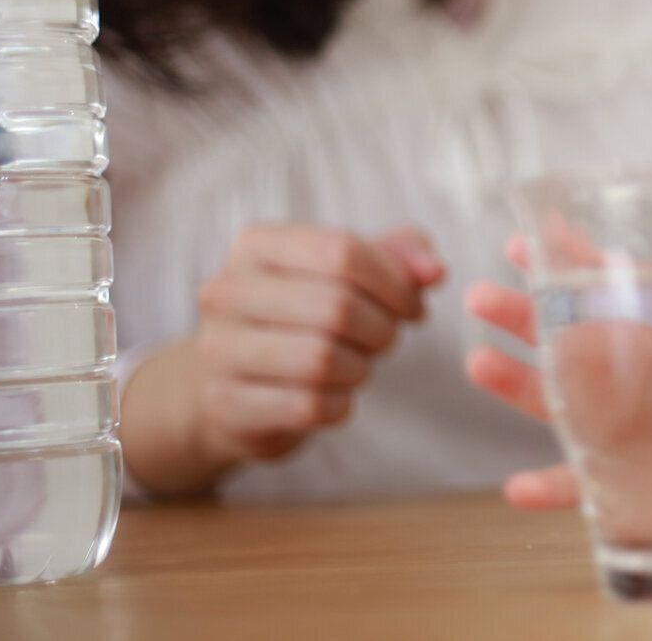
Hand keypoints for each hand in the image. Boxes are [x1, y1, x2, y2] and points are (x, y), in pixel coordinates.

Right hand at [123, 222, 443, 494]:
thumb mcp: (351, 273)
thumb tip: (433, 271)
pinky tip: (335, 398)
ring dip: (359, 368)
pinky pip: (308, 406)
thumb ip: (401, 256)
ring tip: (358, 366)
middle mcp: (226, 291)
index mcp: (257, 245)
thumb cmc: (306, 315)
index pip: (343, 252)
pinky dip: (339, 405)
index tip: (412, 307)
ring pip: (321, 358)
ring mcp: (218, 349)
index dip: (395, 283)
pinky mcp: (225, 403)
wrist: (237, 383)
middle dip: (380, 329)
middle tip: (385, 340)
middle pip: (336, 306)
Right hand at [465, 233, 651, 535]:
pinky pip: (587, 489)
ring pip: (563, 406)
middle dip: (527, 314)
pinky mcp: (638, 485)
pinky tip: (517, 489)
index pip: (618, 292)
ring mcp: (635, 433)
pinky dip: (553, 489)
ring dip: (520, 383)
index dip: (579, 261)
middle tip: (484, 291)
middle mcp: (646, 383)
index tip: (538, 231)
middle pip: (572, 343)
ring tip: (480, 361)